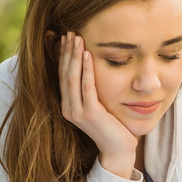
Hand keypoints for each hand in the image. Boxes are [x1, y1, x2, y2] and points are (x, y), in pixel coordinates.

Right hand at [58, 31, 137, 177]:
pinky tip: (87, 54)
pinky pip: (86, 87)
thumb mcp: (99, 106)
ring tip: (76, 37)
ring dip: (73, 56)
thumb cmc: (113, 127)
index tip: (66, 38)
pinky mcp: (90, 114)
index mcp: (68, 106)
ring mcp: (77, 112)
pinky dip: (86, 69)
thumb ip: (93, 91)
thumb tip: (94, 70)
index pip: (63, 76)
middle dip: (67, 51)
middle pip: (64, 73)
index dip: (64, 56)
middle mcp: (68, 108)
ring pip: (71, 78)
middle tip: (70, 31)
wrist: (118, 150)